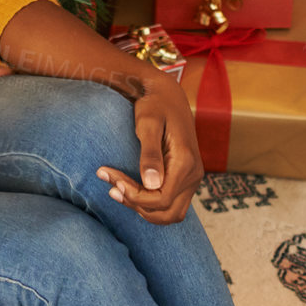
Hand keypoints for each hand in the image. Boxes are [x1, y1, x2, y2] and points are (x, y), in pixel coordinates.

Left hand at [97, 76, 203, 223]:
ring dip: (145, 209)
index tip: (111, 179)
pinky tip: (131, 189)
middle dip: (137, 206)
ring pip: (172, 213)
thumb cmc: (154, 104)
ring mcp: (193, 177)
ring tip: (118, 191)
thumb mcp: (147, 123)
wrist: (167, 93)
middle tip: (112, 189)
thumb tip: (151, 184)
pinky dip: (152, 204)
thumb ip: (149, 153)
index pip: (161, 199)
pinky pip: (172, 203)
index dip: (134, 197)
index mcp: (185, 162)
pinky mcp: (186, 177)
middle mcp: (194, 174)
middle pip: (168, 212)